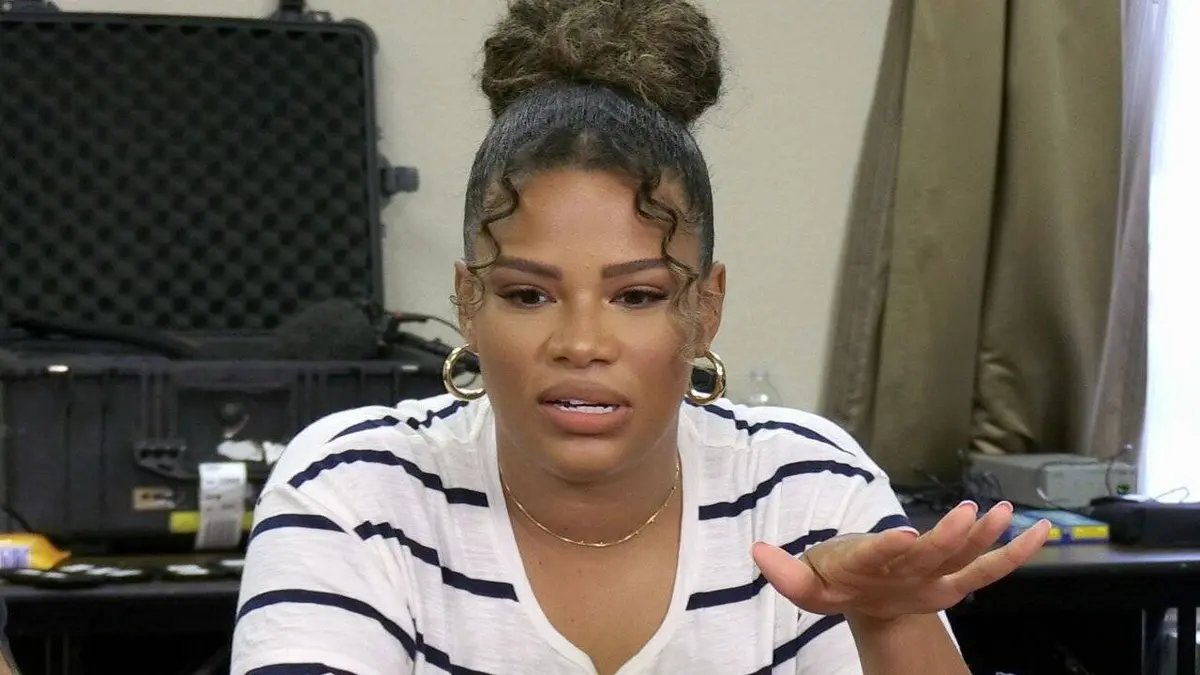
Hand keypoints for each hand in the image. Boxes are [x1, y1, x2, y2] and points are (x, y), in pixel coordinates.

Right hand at [753, 501, 1049, 620]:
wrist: (871, 604)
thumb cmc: (839, 582)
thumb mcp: (806, 583)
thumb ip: (785, 572)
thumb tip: (756, 550)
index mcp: (867, 572)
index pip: (877, 558)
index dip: (890, 548)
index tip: (904, 535)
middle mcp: (906, 577)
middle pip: (929, 560)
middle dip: (950, 539)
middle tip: (967, 513)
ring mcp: (936, 580)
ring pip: (964, 560)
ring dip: (986, 538)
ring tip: (1002, 512)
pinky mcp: (957, 580)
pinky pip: (992, 566)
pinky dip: (1018, 551)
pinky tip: (1040, 529)